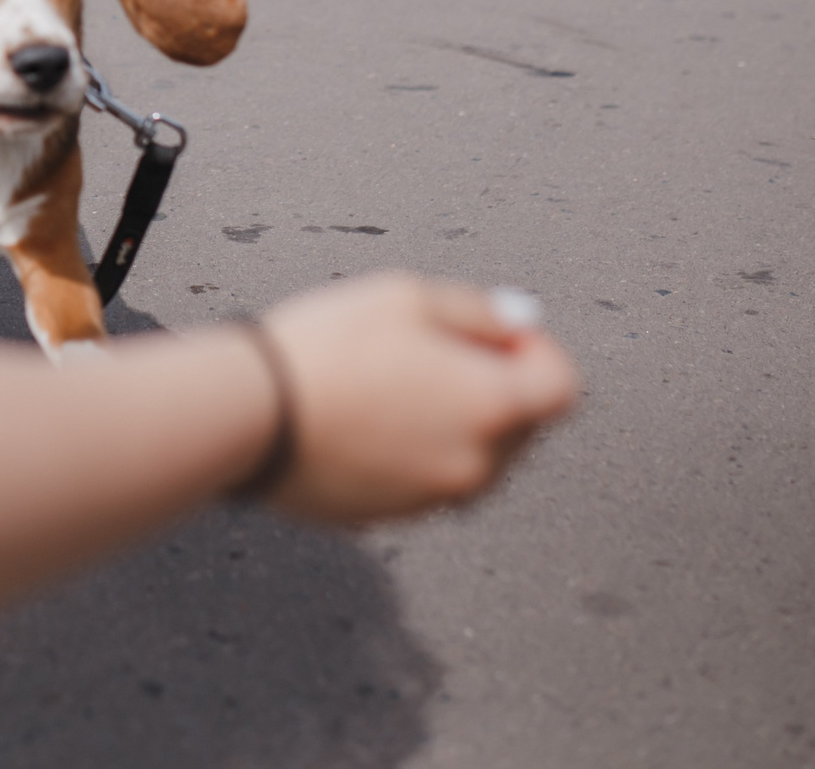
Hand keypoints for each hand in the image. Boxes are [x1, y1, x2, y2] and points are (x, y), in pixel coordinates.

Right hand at [255, 273, 578, 523]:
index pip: (562, 387)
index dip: (537, 350)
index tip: (498, 332)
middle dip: (495, 385)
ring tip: (390, 384)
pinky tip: (365, 418)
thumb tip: (518, 324)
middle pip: (522, 426)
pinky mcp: (391, 518)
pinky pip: (425, 480)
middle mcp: (475, 465)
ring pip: (474, 457)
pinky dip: (414, 451)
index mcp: (492, 407)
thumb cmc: (326, 350)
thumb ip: (478, 311)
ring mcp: (433, 499)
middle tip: (431, 351)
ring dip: (454, 421)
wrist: (252, 415)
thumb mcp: (406, 297)